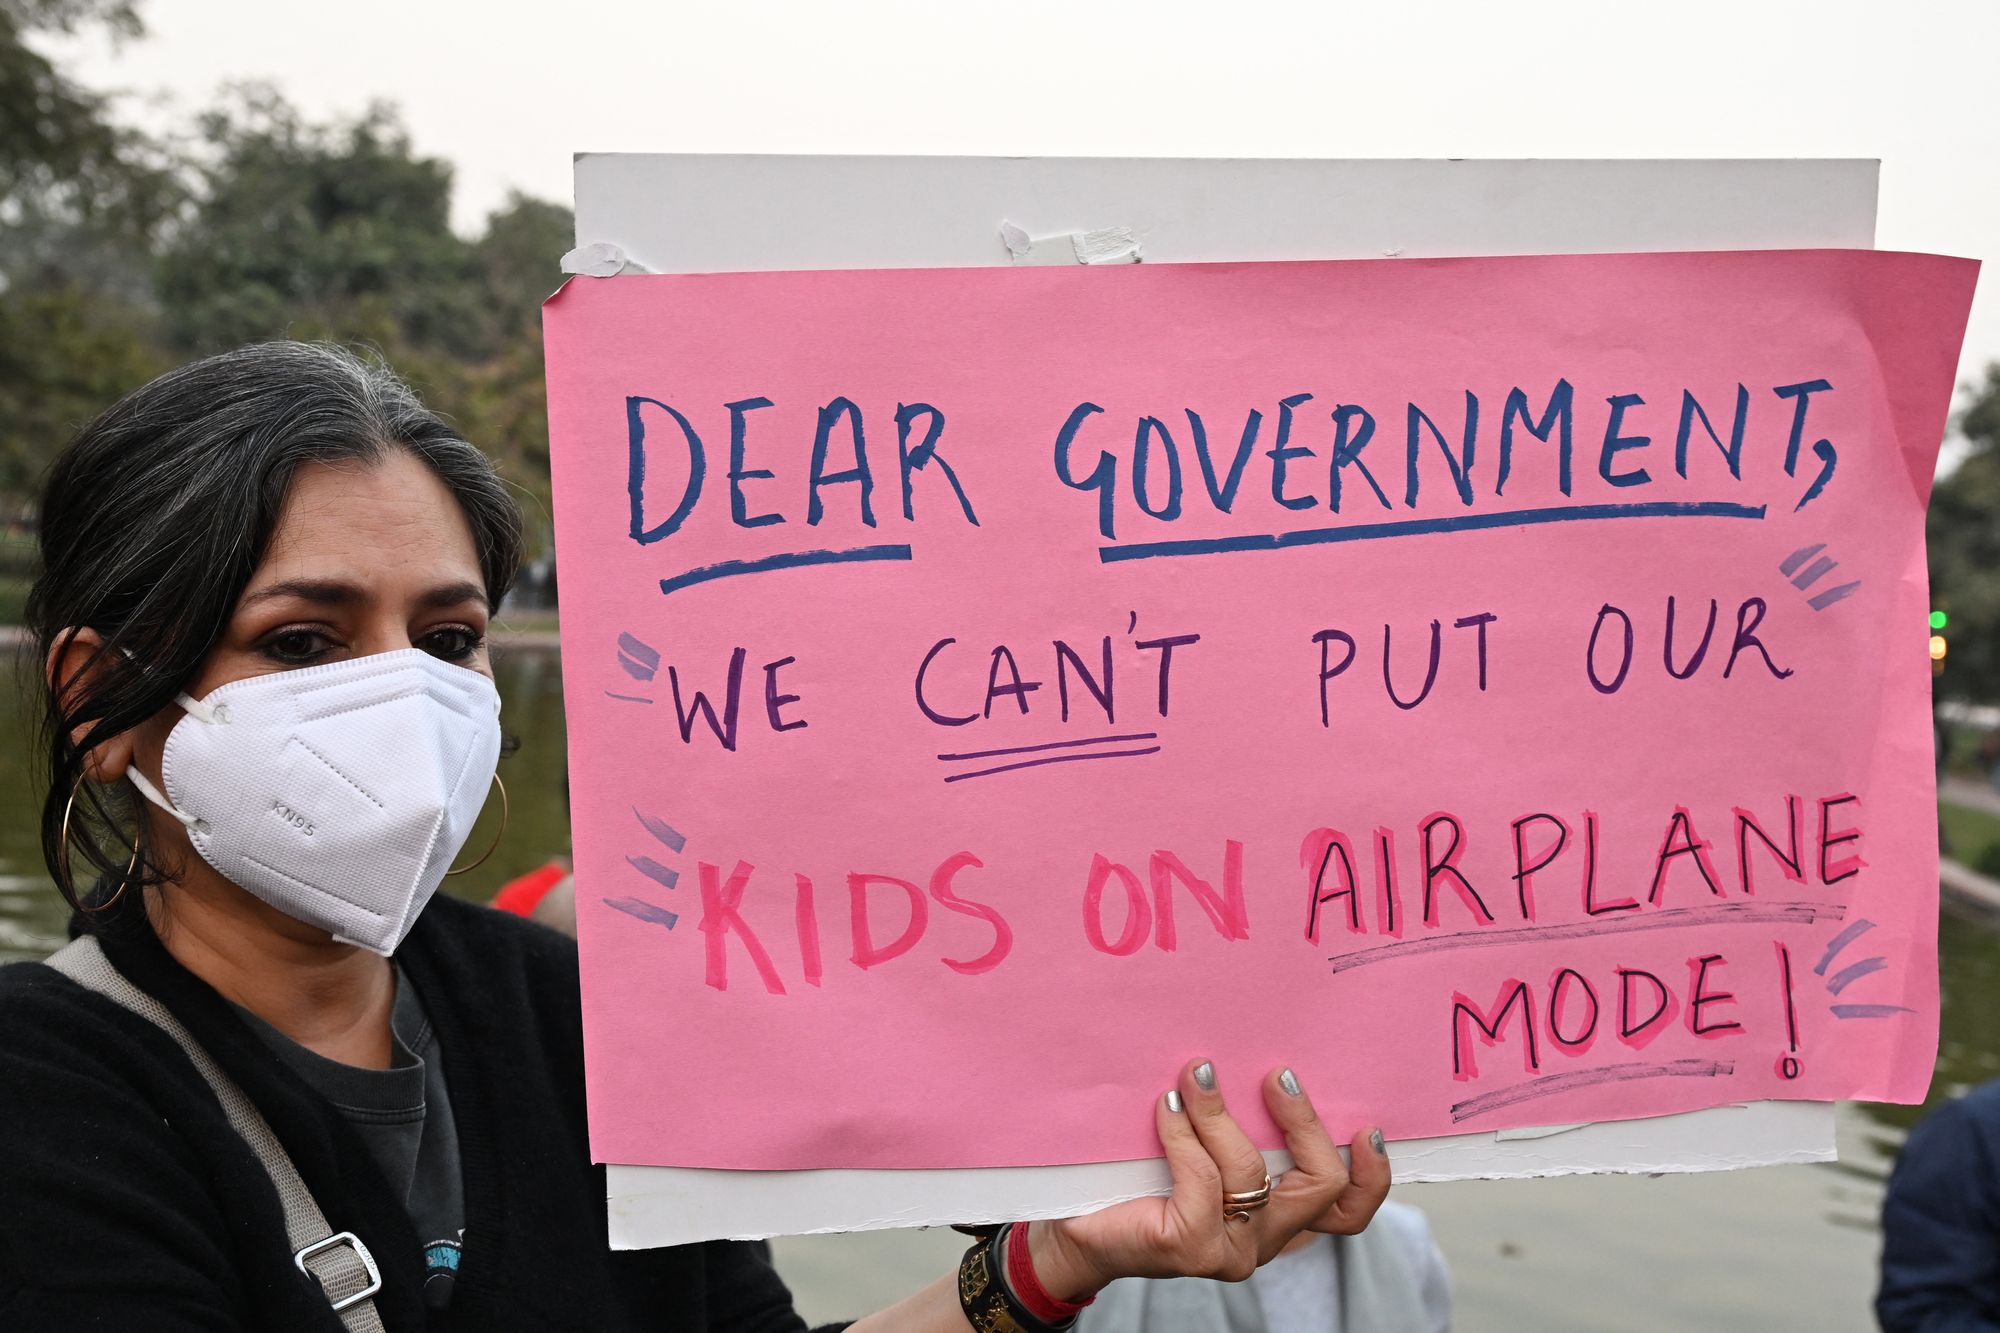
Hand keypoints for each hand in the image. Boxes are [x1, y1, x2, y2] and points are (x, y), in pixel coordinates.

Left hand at [1025, 1059, 1389, 1300]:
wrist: (1075, 1224)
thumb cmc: (1140, 1176)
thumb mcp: (1204, 1144)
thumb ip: (1241, 1122)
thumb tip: (1260, 1054)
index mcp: (1277, 1216)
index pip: (1346, 1212)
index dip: (1371, 1175)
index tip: (1366, 1124)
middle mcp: (1263, 1238)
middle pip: (1320, 1186)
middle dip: (1303, 1123)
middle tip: (1276, 1075)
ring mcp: (1229, 1249)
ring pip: (1252, 1173)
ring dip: (1222, 1114)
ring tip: (1196, 1076)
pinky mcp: (1189, 1247)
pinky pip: (1201, 1178)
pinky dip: (1183, 1134)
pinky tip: (1166, 1107)